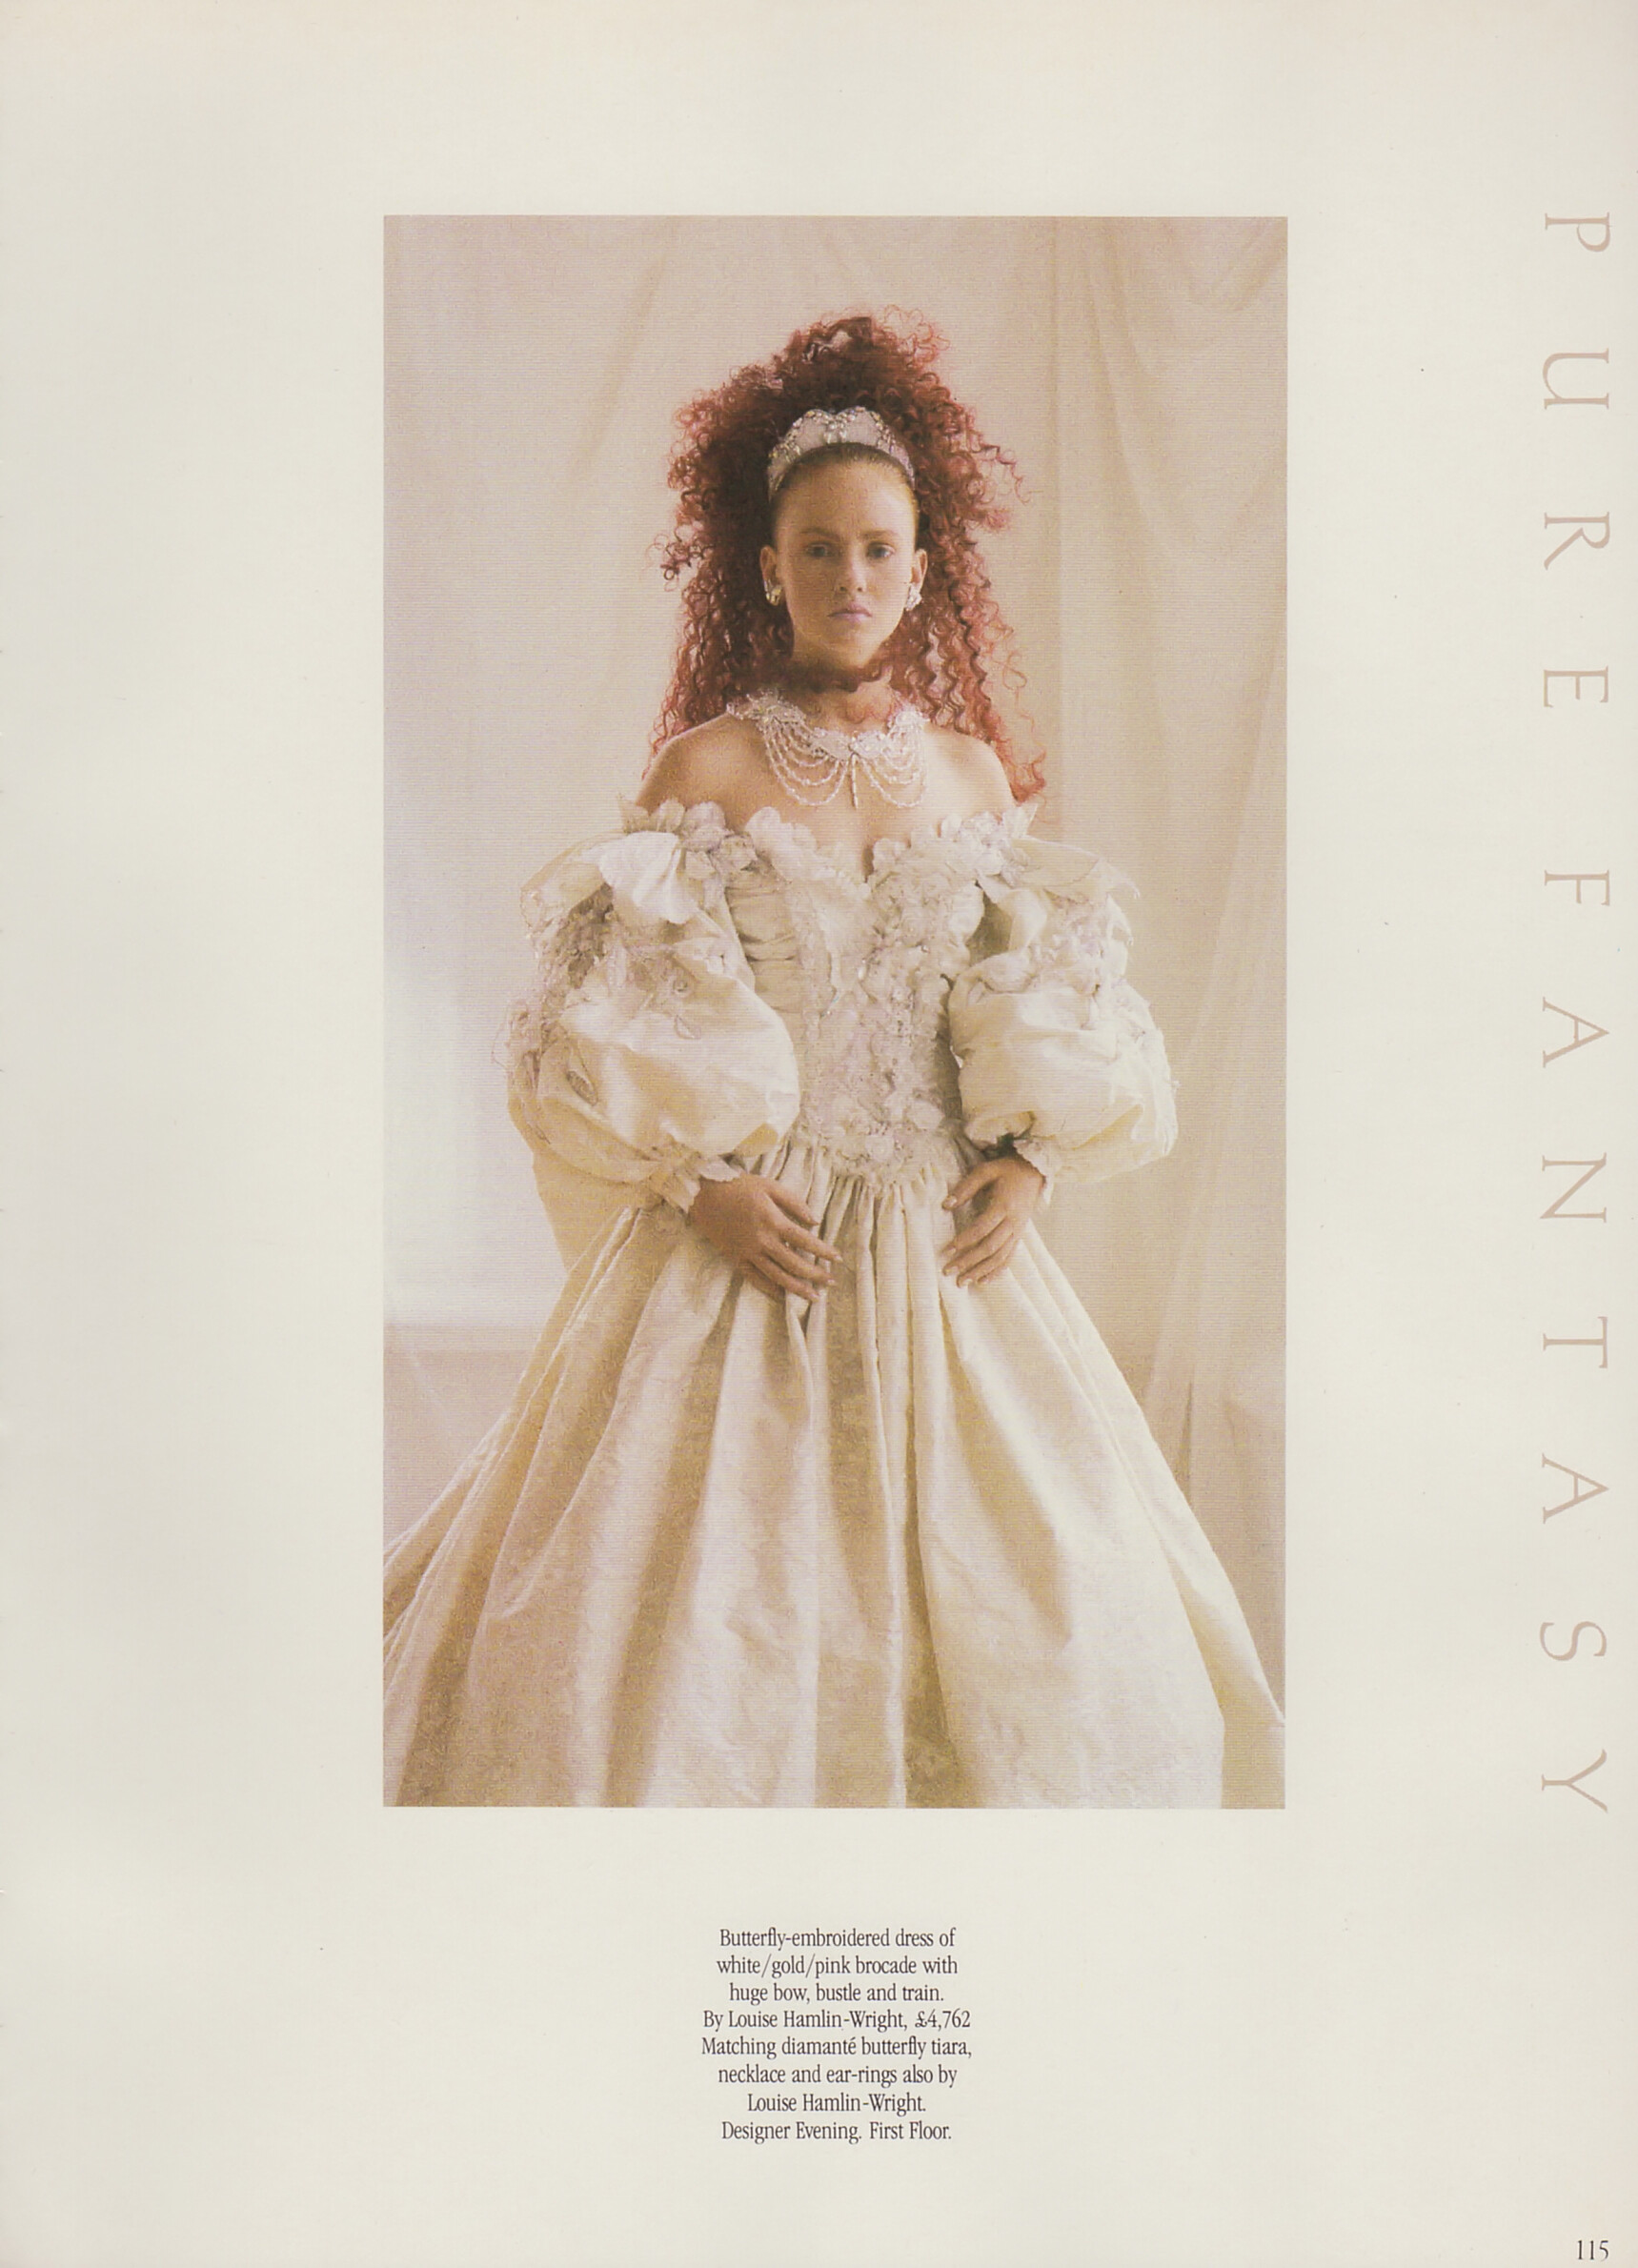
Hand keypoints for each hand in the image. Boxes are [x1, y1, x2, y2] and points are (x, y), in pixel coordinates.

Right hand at [688, 1174, 841, 1302]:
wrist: (704, 1195)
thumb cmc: (739, 1187)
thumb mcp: (769, 1185)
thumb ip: (794, 1202)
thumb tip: (815, 1221)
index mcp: (772, 1220)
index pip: (804, 1240)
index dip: (823, 1251)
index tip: (837, 1258)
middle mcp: (762, 1240)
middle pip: (794, 1263)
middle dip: (815, 1275)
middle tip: (831, 1282)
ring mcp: (748, 1253)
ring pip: (777, 1276)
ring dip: (797, 1288)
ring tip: (814, 1297)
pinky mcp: (736, 1259)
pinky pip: (755, 1279)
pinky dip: (771, 1290)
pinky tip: (783, 1296)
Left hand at [941, 1152, 1044, 1286]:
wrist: (1034, 1172)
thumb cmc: (1006, 1170)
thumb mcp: (985, 1171)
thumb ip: (966, 1187)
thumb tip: (945, 1205)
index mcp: (1003, 1206)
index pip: (981, 1228)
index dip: (963, 1241)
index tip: (946, 1250)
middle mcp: (1012, 1222)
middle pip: (990, 1248)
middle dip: (968, 1262)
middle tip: (948, 1271)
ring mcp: (1017, 1231)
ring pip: (999, 1257)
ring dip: (980, 1271)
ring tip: (962, 1282)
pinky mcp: (1020, 1236)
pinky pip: (1010, 1258)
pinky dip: (997, 1271)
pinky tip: (983, 1281)